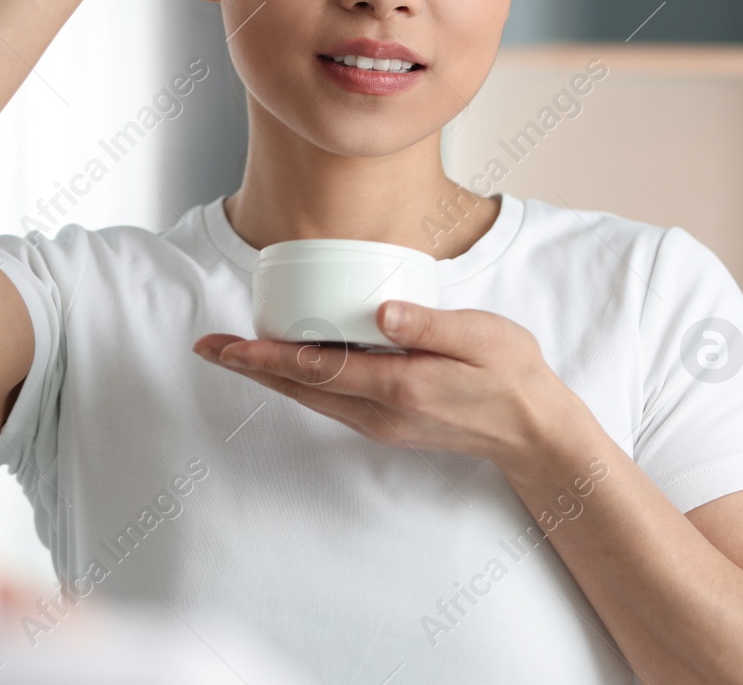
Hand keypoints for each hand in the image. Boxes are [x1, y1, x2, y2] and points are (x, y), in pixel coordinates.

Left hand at [193, 301, 586, 478]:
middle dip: (250, 366)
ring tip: (233, 352)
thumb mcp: (481, 337)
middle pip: (299, 387)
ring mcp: (380, 422)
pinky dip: (298, 381)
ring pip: (310, 397)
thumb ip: (430, 324)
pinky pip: (329, 400)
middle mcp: (380, 411)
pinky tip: (286, 363)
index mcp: (399, 385)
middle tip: (207, 347)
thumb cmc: (512, 375)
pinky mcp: (385, 423)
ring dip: (269, 374)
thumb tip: (382, 310)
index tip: (227, 344)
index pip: (317, 367)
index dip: (267, 355)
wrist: (534, 432)